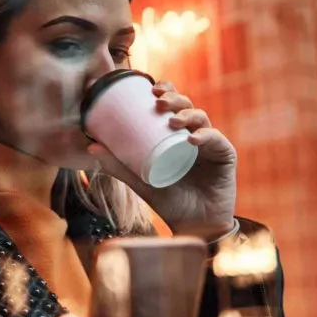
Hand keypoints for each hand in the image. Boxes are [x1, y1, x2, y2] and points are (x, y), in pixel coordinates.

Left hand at [88, 81, 236, 236]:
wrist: (193, 227)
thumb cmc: (169, 201)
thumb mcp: (140, 181)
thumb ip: (118, 165)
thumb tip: (90, 146)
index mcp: (177, 136)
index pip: (173, 106)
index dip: (166, 91)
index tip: (151, 88)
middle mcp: (195, 135)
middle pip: (188, 107)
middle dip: (175, 99)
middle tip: (159, 102)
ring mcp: (211, 145)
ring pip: (202, 119)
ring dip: (187, 115)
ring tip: (172, 121)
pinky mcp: (225, 156)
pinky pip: (217, 141)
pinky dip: (205, 136)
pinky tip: (192, 139)